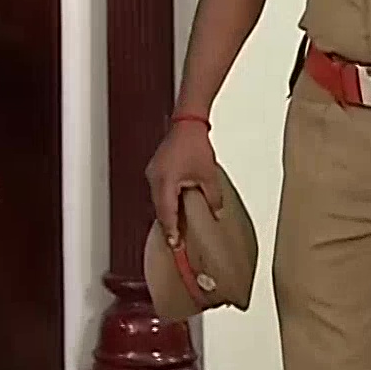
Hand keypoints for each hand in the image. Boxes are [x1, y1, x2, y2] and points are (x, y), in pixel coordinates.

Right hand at [145, 122, 221, 245]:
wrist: (187, 123)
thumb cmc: (194, 143)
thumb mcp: (208, 175)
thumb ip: (213, 198)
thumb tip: (217, 212)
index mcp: (165, 182)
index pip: (167, 214)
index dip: (172, 231)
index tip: (175, 246)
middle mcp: (155, 178)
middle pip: (160, 209)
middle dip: (168, 225)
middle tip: (176, 242)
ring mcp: (153, 173)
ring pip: (158, 200)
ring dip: (167, 213)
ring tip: (177, 228)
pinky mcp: (156, 169)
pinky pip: (159, 190)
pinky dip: (166, 201)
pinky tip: (175, 207)